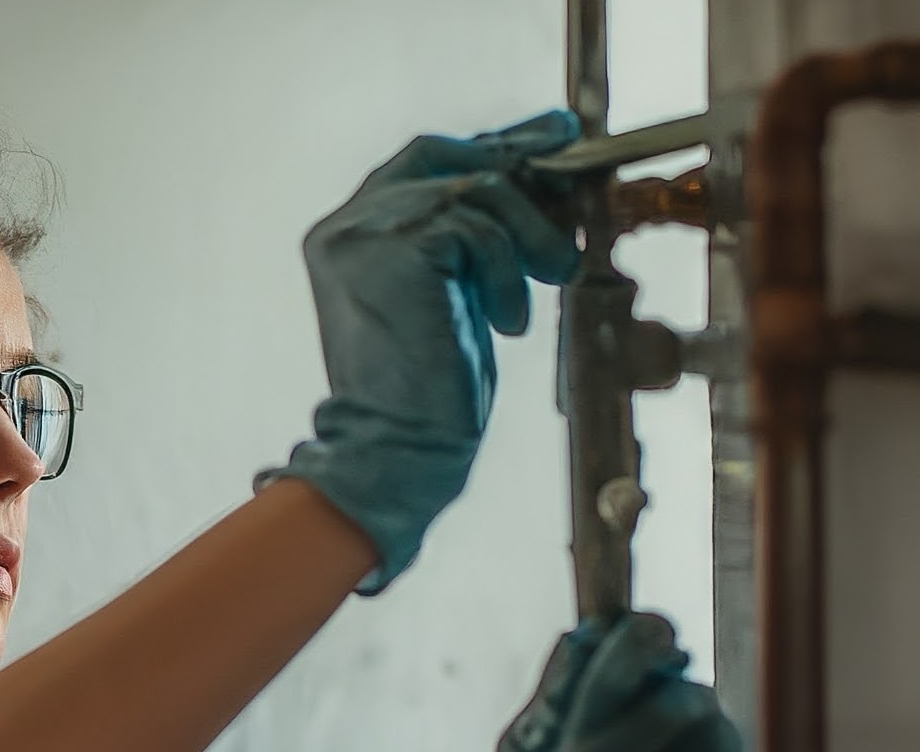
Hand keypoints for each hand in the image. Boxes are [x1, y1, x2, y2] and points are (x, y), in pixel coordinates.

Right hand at [257, 110, 580, 593]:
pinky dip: (507, 273)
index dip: (493, 142)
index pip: (424, 159)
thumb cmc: (428, 387)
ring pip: (474, 189)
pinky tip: (506, 321)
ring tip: (548, 279)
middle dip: (519, 169)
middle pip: (447, 158)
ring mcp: (364, 232)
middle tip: (572, 189)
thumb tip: (541, 185)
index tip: (552, 137)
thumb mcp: (452, 292)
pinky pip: (478, 229)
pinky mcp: (396, 249)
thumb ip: (468, 238)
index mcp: (349, 234)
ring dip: (527, 235)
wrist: (399, 446)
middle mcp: (347, 224)